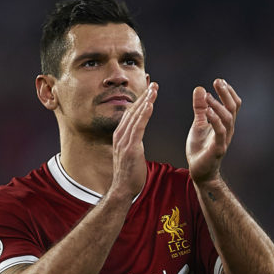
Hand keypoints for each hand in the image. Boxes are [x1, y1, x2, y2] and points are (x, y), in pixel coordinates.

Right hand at [108, 82, 157, 198]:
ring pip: (135, 115)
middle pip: (132, 110)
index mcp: (120, 135)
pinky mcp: (130, 147)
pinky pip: (138, 127)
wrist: (122, 189)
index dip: (139, 100)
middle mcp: (120, 135)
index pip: (130, 113)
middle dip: (143, 96)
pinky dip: (144, 114)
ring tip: (154, 89)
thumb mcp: (130, 153)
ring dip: (145, 101)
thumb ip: (132, 142)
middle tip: (153, 83)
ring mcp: (124, 141)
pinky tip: (150, 104)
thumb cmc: (129, 174)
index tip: (148, 89)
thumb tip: (137, 135)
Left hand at [187, 79, 240, 182]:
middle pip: (233, 108)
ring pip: (228, 118)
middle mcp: (228, 130)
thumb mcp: (198, 124)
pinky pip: (220, 132)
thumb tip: (200, 88)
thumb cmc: (201, 148)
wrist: (199, 171)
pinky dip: (215, 120)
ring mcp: (224, 139)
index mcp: (225, 123)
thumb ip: (200, 108)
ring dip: (219, 105)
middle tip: (217, 81)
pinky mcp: (218, 148)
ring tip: (208, 96)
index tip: (219, 81)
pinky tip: (207, 111)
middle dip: (226, 93)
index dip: (228, 92)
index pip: (233, 104)